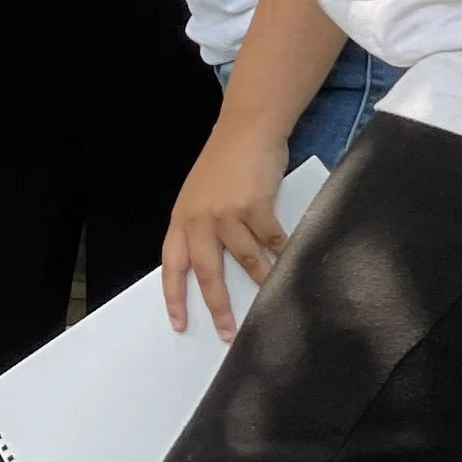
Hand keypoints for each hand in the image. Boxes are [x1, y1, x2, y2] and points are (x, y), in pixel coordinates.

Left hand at [161, 110, 292, 337]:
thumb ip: (201, 229)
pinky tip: (290, 260)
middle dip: (218, 305)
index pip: (171, 264)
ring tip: (271, 298)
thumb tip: (213, 270)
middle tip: (228, 332)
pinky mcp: (254, 205)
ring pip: (245, 260)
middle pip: (206, 271)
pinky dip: (282, 252)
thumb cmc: (224, 164)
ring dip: (261, 282)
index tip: (179, 324)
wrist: (246, 130)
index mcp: (182, 219)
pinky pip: (271, 240)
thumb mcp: (199, 197)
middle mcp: (200, 219)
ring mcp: (227, 212)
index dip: (174, 296)